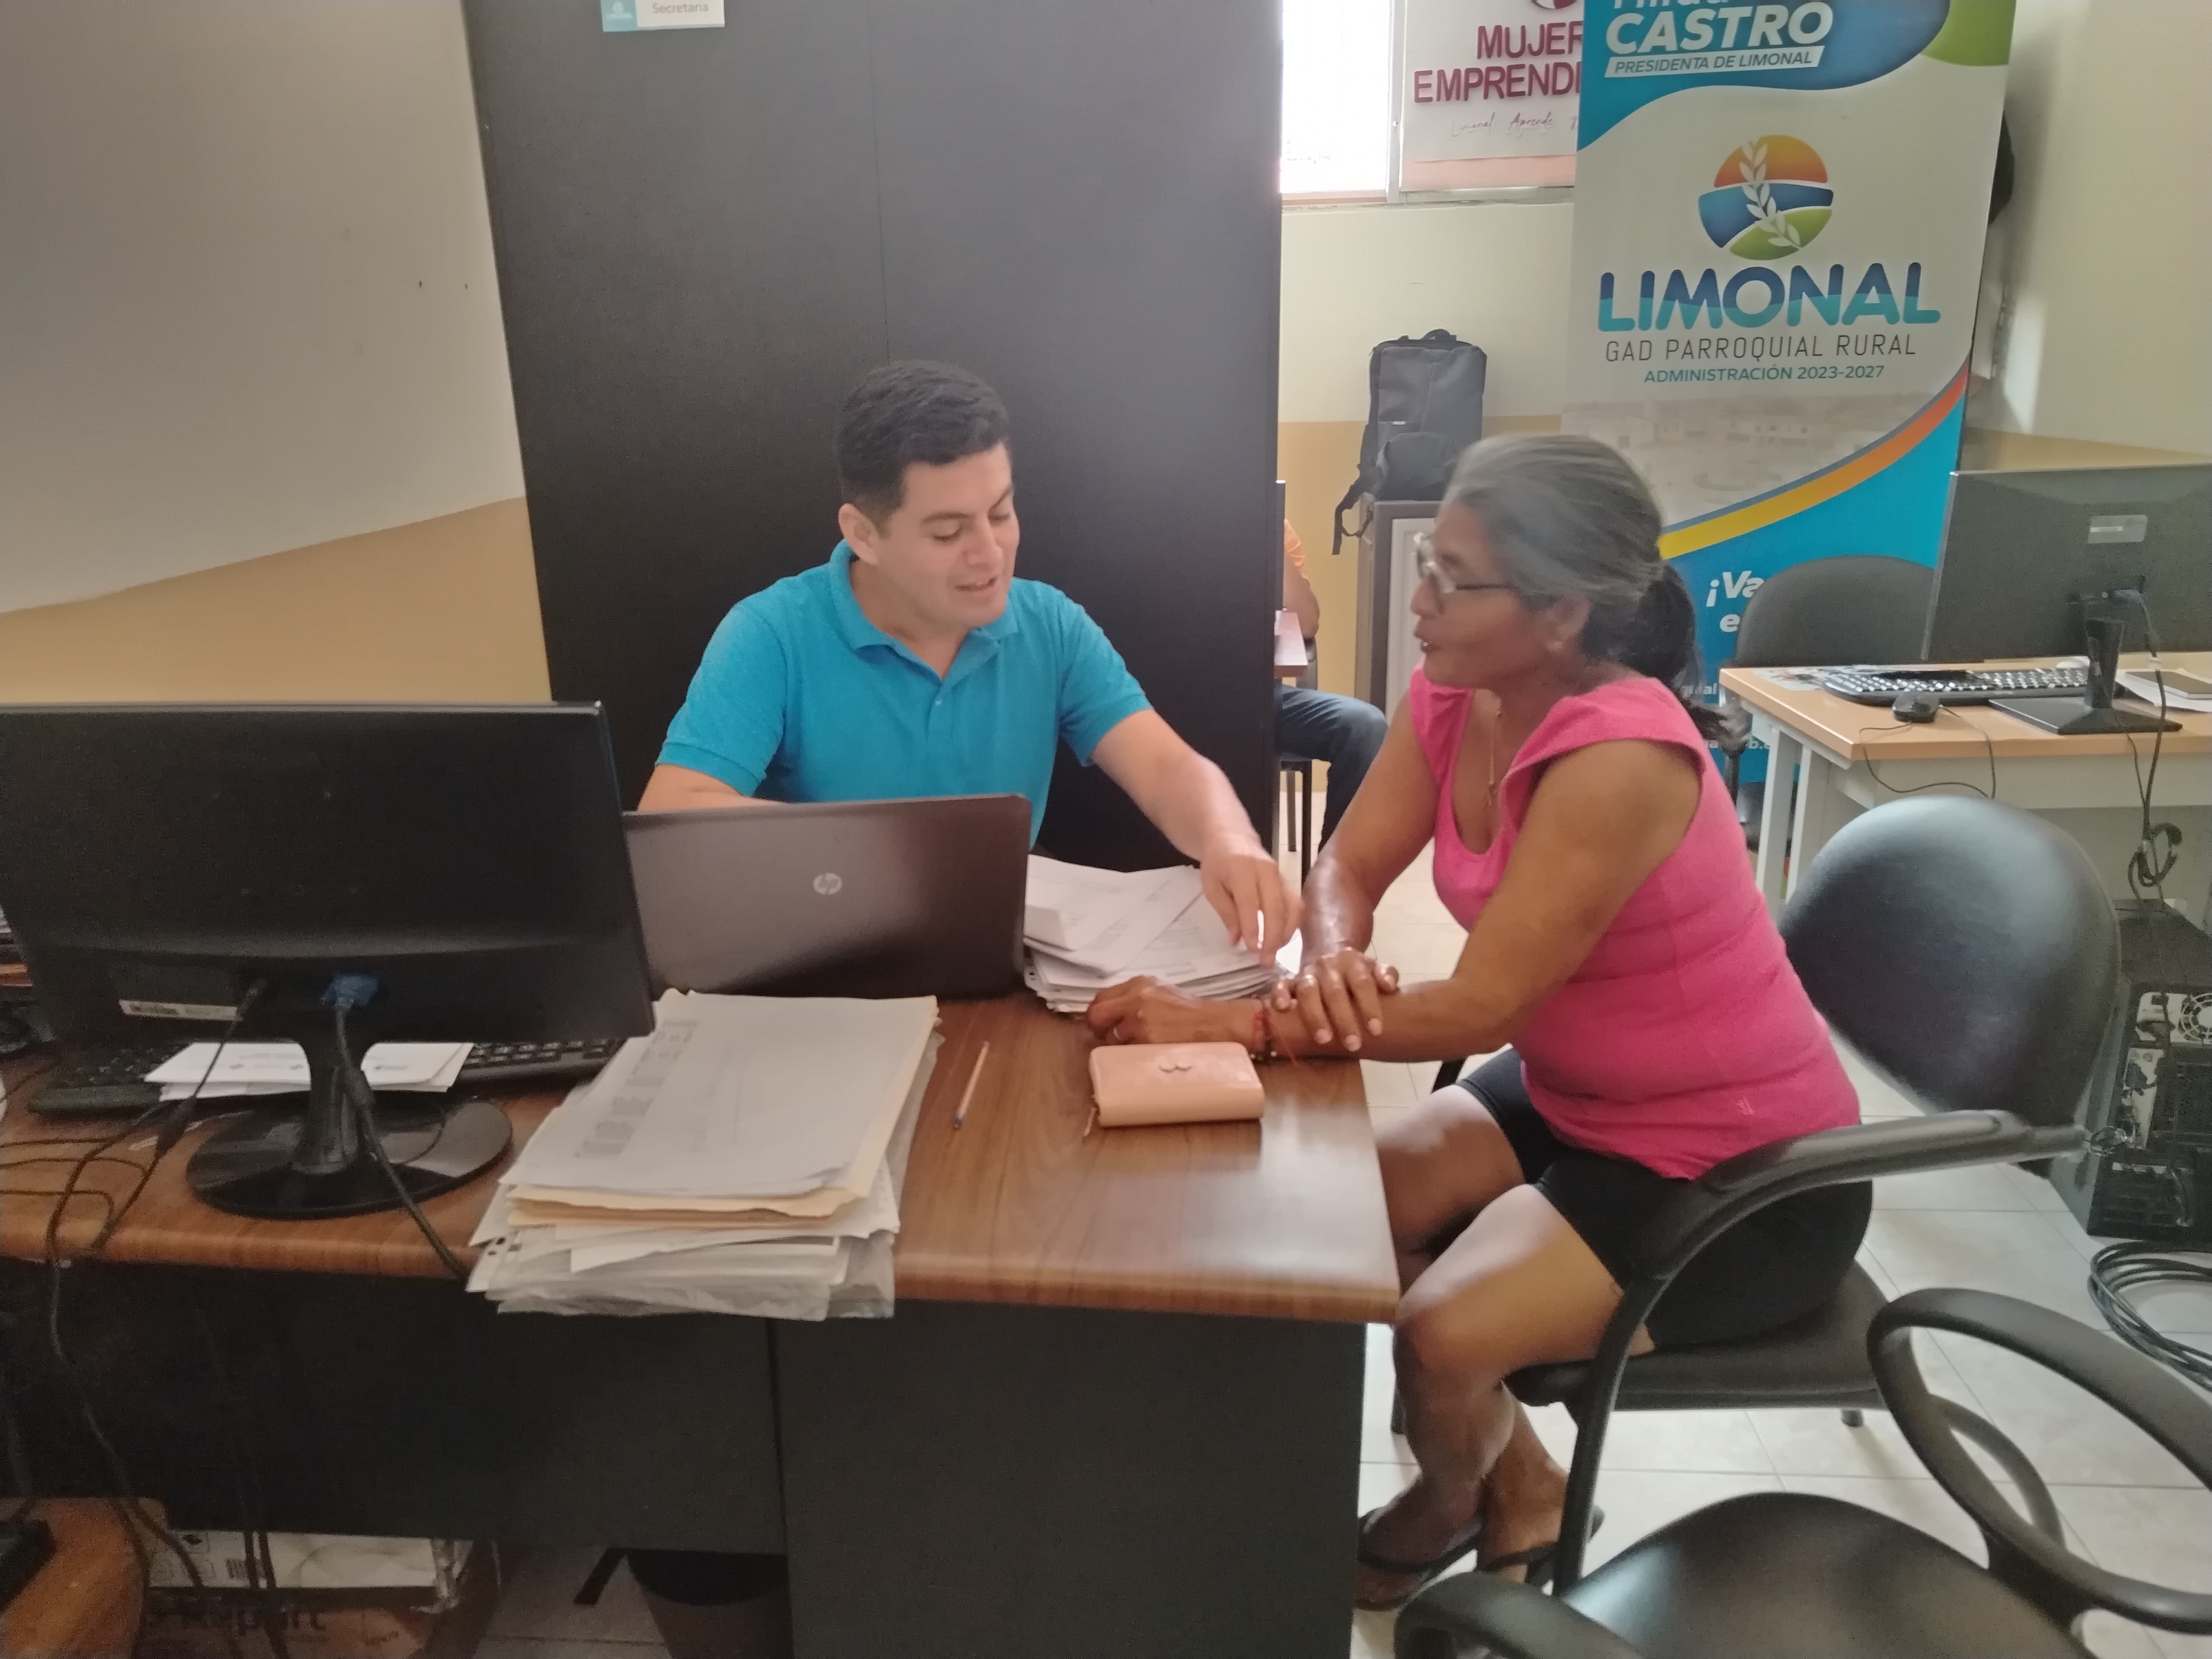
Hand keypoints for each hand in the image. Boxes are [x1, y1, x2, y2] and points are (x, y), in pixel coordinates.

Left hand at [1086, 978, 1258, 1048]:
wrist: (1217, 1024)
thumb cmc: (1191, 1013)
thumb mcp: (1161, 994)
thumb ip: (1134, 999)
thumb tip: (1110, 1014)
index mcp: (1140, 984)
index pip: (1101, 997)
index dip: (1097, 1014)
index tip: (1100, 1024)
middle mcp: (1137, 998)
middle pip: (1096, 1015)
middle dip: (1098, 1029)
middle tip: (1107, 1038)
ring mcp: (1141, 1021)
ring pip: (1110, 1038)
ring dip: (1118, 1045)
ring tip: (1138, 1046)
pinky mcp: (1147, 1041)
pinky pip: (1125, 1053)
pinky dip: (1131, 1056)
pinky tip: (1146, 1053)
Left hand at [1199, 835, 1300, 958]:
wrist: (1232, 838)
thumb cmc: (1217, 863)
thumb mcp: (1211, 887)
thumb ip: (1225, 912)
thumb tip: (1237, 940)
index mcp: (1242, 869)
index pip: (1250, 902)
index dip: (1252, 927)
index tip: (1252, 949)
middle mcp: (1266, 871)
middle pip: (1276, 907)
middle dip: (1273, 937)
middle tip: (1266, 961)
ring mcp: (1281, 875)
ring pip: (1292, 907)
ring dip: (1286, 934)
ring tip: (1274, 953)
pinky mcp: (1287, 881)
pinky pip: (1296, 905)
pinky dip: (1292, 924)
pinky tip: (1283, 939)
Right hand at [1270, 948, 1399, 1051]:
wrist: (1329, 955)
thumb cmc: (1356, 973)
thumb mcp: (1374, 968)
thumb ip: (1386, 973)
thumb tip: (1390, 986)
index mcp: (1352, 961)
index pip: (1362, 982)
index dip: (1369, 1006)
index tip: (1376, 1031)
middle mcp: (1328, 965)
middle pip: (1335, 991)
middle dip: (1344, 1019)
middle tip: (1353, 1044)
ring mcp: (1307, 973)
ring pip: (1308, 990)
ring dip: (1314, 1015)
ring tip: (1323, 1039)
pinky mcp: (1290, 980)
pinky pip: (1280, 985)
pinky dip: (1279, 995)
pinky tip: (1281, 1010)